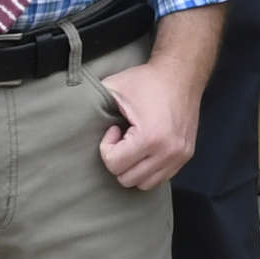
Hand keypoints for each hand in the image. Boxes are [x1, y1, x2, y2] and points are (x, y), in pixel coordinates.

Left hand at [98, 49, 208, 188]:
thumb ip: (94, 104)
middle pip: (128, 179)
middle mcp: (168, 152)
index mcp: (150, 138)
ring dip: (134, 168)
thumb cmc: (147, 81)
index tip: (114, 129)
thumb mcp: (115, 87)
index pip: (115, 165)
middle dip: (119, 160)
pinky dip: (149, 168)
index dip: (107, 147)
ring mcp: (180, 156)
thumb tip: (73, 114)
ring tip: (134, 144)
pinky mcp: (186, 156)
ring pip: (145, 183)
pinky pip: (161, 178)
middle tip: (122, 138)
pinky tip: (146, 147)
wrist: (181, 74)